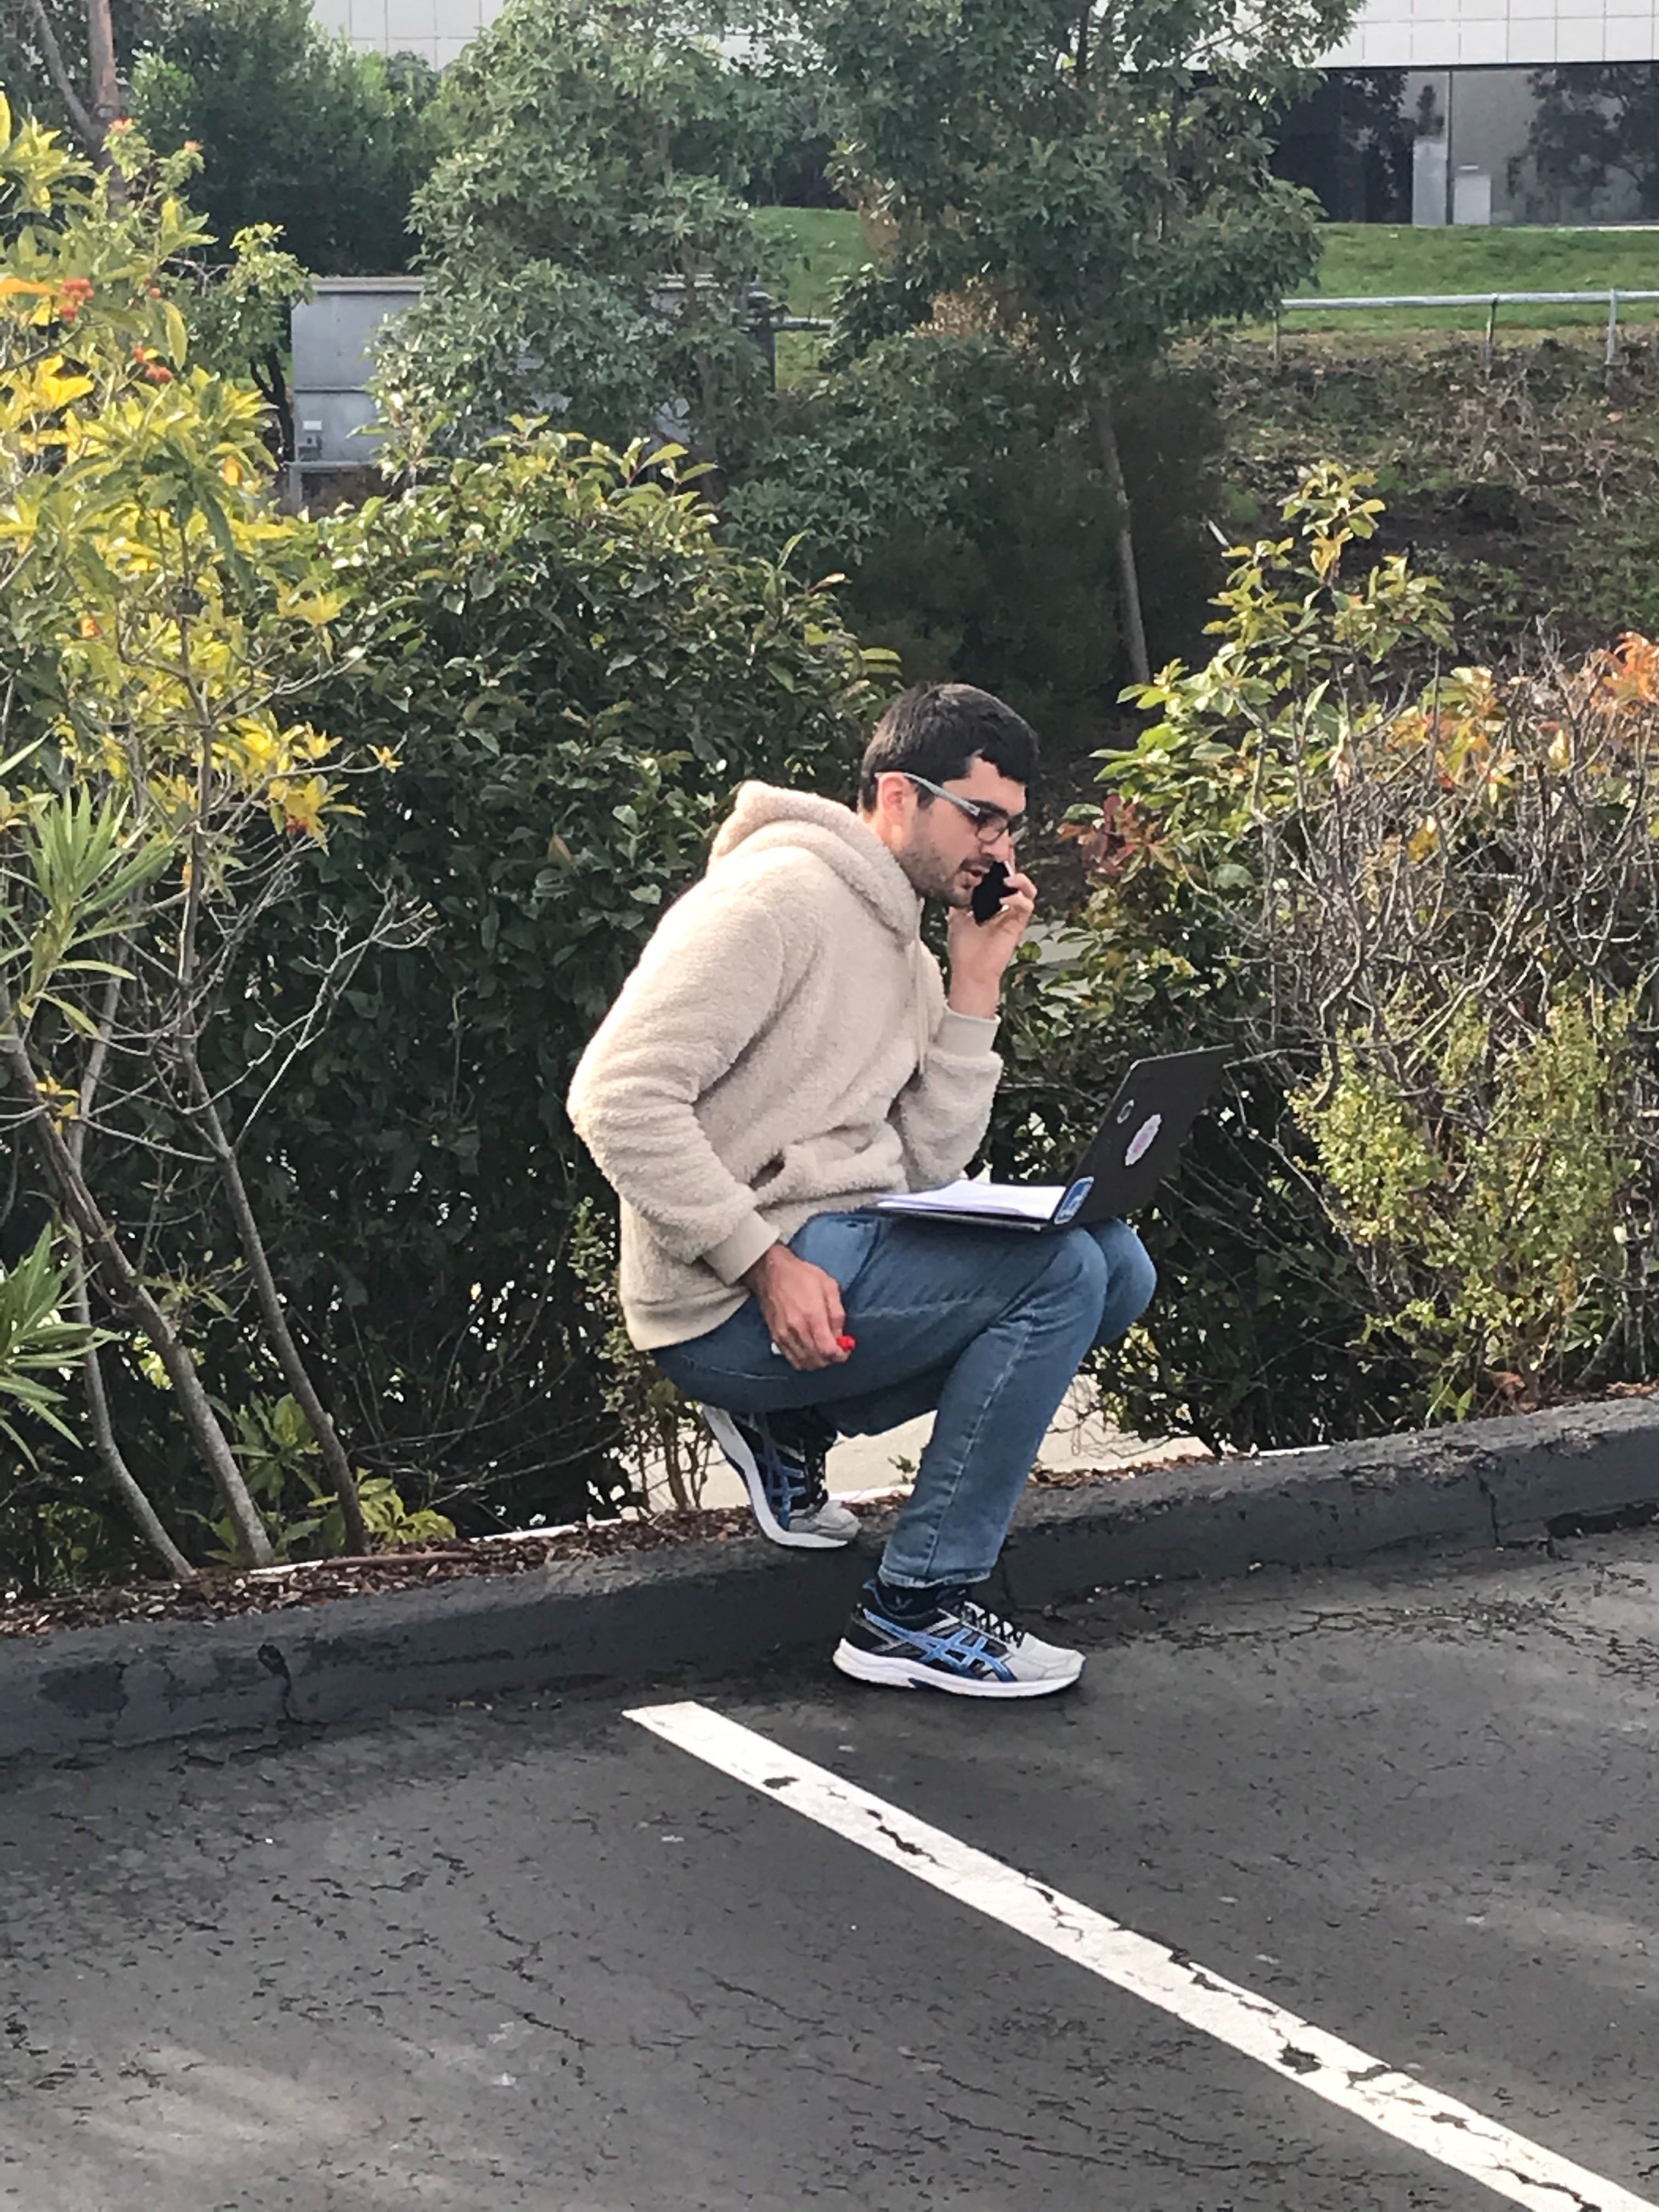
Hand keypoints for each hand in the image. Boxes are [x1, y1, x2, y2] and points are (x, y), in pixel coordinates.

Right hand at [741, 1245, 850, 1370]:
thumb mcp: (829, 1286)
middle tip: (836, 1351)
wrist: (771, 1272)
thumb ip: (837, 1314)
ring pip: (804, 1363)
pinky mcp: (775, 1336)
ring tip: (823, 1351)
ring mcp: (784, 1335)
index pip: (828, 1350)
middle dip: (830, 1360)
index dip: (840, 1355)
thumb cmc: (802, 1276)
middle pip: (817, 1360)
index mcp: (813, 1316)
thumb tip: (840, 1336)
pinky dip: (803, 1361)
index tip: (845, 1351)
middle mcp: (797, 1329)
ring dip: (817, 1362)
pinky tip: (810, 1352)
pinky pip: (791, 1359)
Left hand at [945, 867, 1035, 1017]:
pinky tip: (1006, 899)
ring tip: (1008, 879)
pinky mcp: (1017, 926)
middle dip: (1012, 864)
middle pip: (1015, 878)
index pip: (998, 878)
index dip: (999, 862)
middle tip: (1005, 852)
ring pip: (1028, 890)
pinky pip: (1026, 906)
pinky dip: (1019, 899)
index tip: (994, 848)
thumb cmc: (964, 948)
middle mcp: (1004, 906)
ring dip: (1021, 881)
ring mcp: (1012, 915)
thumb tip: (950, 881)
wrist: (970, 970)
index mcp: (990, 902)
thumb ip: (957, 899)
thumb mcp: (955, 916)